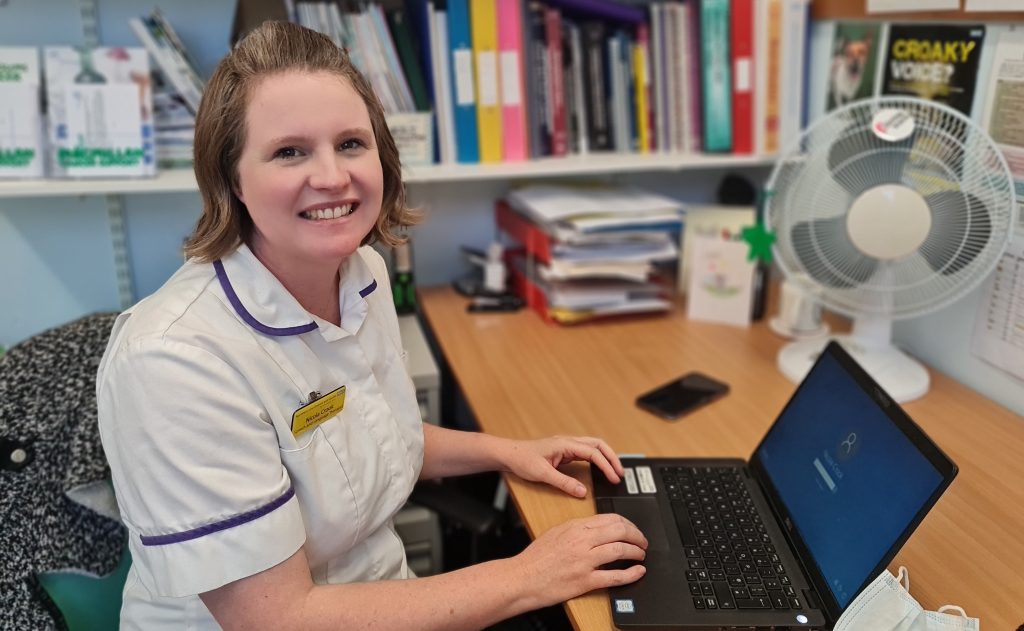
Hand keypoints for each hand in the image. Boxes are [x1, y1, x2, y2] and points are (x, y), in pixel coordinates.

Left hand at [501, 436, 623, 497]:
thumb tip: (582, 491)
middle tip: (621, 473)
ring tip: (615, 471)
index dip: (606, 465)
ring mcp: (566, 446)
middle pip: (598, 445)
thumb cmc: (522, 459)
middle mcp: (568, 442)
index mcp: (565, 444)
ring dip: (605, 457)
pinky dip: (597, 459)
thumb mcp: (542, 474)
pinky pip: (586, 453)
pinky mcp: (564, 452)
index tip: (614, 478)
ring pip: (593, 447)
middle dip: (612, 458)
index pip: (593, 453)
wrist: (508, 454)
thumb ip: (563, 483)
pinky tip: (599, 469)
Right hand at [512, 513, 647, 607]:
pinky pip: (615, 576)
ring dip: (636, 552)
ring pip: (621, 550)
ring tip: (640, 555)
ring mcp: (585, 561)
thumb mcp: (556, 532)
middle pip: (620, 531)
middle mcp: (582, 541)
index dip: (628, 523)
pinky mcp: (585, 581)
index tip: (632, 529)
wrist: (522, 578)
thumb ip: (577, 528)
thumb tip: (598, 528)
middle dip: (637, 535)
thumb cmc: (536, 558)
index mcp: (575, 527)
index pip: (610, 518)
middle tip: (642, 542)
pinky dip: (631, 574)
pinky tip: (638, 572)